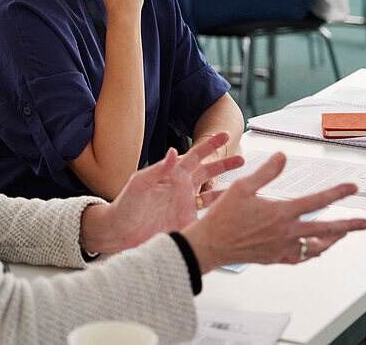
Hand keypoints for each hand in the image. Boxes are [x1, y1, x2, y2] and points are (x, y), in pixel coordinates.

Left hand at [79, 132, 243, 253]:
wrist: (122, 230)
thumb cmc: (127, 204)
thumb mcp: (141, 183)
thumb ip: (160, 169)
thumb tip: (175, 151)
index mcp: (172, 174)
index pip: (195, 155)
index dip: (210, 145)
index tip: (224, 135)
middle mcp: (181, 187)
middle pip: (208, 172)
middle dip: (224, 164)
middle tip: (242, 158)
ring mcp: (185, 204)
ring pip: (211, 193)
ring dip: (226, 187)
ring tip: (244, 183)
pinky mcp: (186, 221)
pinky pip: (206, 214)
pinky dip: (219, 211)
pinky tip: (231, 209)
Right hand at [183, 152, 365, 272]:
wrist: (211, 244)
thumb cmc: (223, 216)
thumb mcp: (243, 186)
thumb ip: (266, 171)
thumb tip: (282, 156)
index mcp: (281, 213)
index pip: (317, 201)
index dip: (337, 193)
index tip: (352, 188)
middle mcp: (286, 233)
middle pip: (326, 231)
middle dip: (349, 226)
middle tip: (365, 224)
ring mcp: (282, 248)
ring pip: (317, 247)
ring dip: (332, 240)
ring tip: (342, 235)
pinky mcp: (275, 258)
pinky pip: (301, 257)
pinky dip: (312, 252)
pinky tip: (314, 249)